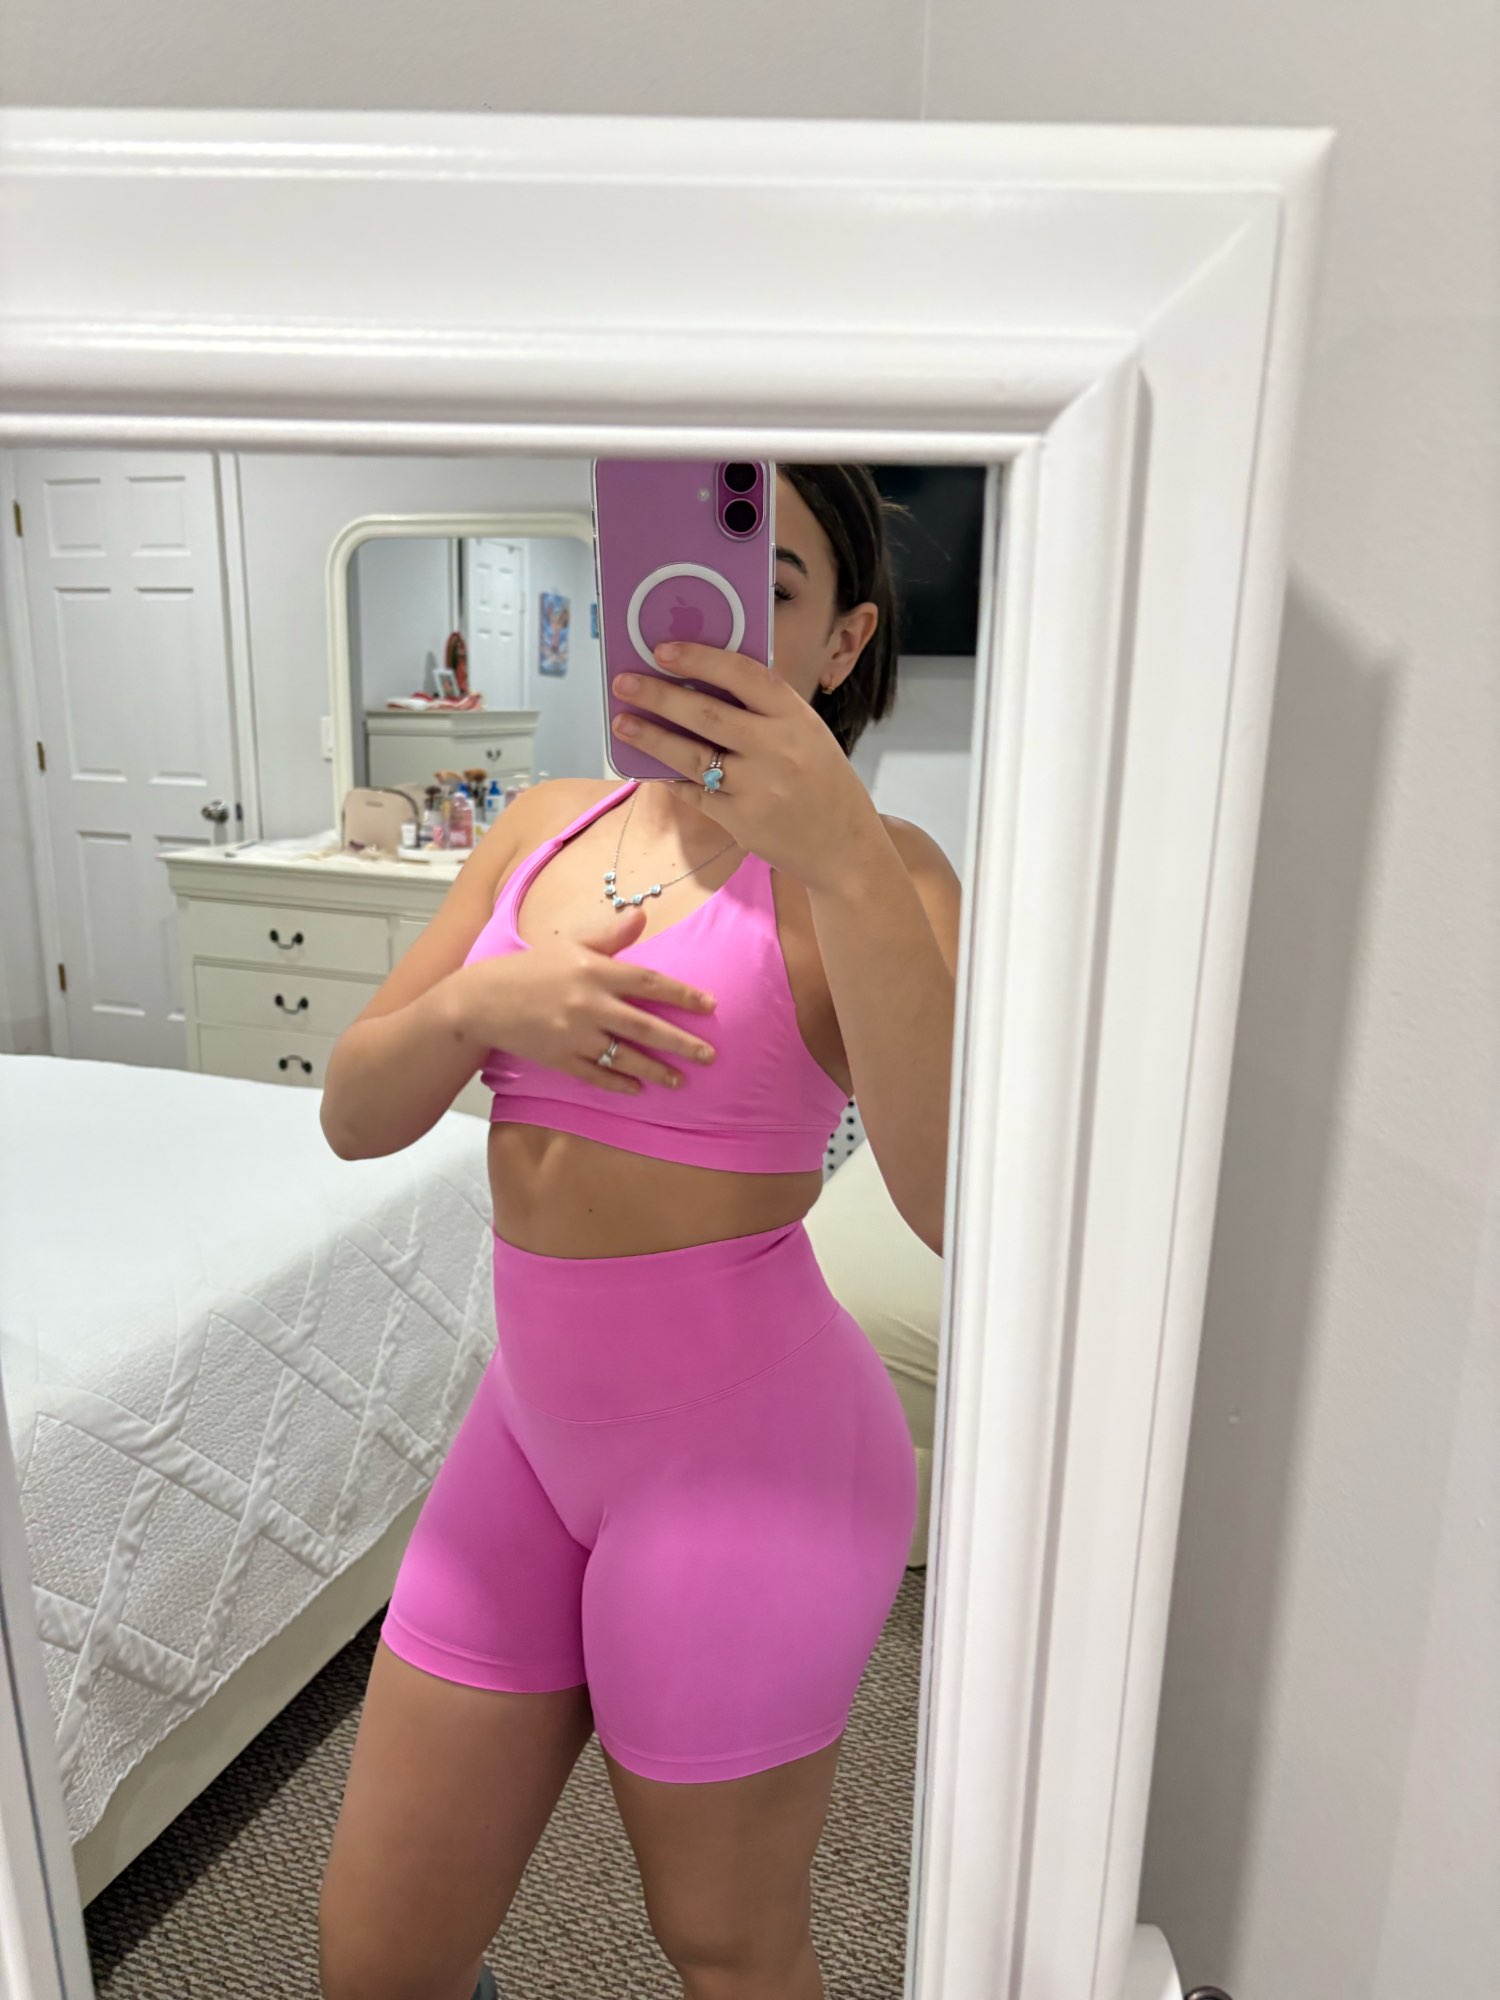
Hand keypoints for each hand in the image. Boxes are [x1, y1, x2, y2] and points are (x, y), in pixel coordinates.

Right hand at [450, 903, 718, 1094]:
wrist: (482, 1000)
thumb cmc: (531, 967)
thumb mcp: (570, 943)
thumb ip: (610, 936)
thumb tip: (642, 916)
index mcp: (595, 971)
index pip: (649, 983)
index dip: (683, 995)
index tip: (710, 1006)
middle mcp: (589, 1004)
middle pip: (646, 1027)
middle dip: (682, 1043)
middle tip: (709, 1056)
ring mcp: (575, 1035)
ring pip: (626, 1057)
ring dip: (657, 1070)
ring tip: (681, 1080)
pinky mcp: (560, 1059)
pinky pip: (597, 1075)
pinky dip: (620, 1082)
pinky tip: (639, 1088)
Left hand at [608, 643, 883, 892]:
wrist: (844, 848)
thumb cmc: (823, 783)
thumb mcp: (808, 735)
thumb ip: (766, 711)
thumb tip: (704, 682)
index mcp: (796, 718)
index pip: (743, 675)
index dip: (700, 659)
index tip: (664, 650)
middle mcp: (777, 749)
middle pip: (707, 714)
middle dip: (659, 695)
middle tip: (624, 681)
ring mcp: (757, 788)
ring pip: (691, 756)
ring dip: (651, 737)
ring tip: (622, 722)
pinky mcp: (740, 821)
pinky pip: (694, 793)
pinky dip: (670, 777)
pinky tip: (649, 765)